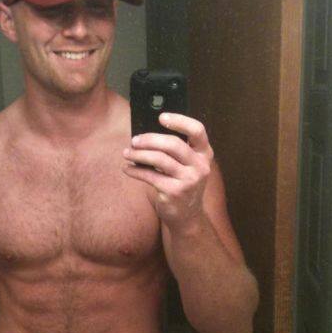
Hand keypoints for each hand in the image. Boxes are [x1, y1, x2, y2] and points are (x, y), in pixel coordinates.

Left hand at [122, 113, 213, 228]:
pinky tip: (127, 168)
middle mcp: (200, 166)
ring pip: (159, 159)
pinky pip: (150, 176)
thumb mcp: (185, 166)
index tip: (161, 116)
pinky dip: (135, 170)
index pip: (197, 131)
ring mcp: (189, 180)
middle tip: (134, 140)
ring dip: (139, 154)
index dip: (179, 121)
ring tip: (127, 153)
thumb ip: (174, 151)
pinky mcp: (174, 192)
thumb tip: (145, 135)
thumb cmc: (181, 184)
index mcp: (204, 154)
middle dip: (150, 139)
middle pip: (173, 144)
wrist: (187, 216)